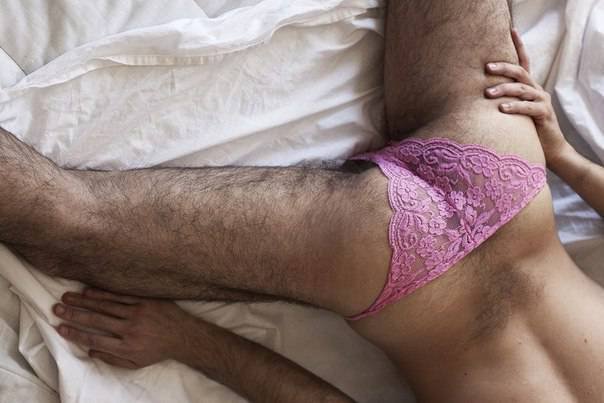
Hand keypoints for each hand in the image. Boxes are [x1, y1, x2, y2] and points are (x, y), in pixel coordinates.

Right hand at [54, 289, 194, 368]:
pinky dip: (103, 293)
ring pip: (106, 305)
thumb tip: (90, 351)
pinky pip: (121, 295)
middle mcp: (130, 329)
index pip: (94, 339)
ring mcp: (138, 312)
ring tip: (67, 297)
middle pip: (96, 320)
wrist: (184, 336)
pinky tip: (88, 290)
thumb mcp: (135, 363)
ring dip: (84, 301)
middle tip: (56, 309)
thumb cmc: (157, 351)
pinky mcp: (145, 300)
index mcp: (126, 346)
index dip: (75, 333)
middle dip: (74, 314)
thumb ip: (112, 359)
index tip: (60, 328)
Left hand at [484, 29, 568, 164]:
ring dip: (504, 89)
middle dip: (503, 67)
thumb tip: (476, 94)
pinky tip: (502, 109)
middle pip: (520, 72)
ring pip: (522, 89)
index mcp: (528, 86)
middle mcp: (536, 90)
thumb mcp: (512, 110)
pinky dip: (514, 107)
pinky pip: (528, 107)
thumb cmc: (525, 129)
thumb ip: (500, 100)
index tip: (511, 30)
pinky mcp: (543, 114)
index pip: (524, 62)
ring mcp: (541, 100)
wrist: (549, 148)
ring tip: (488, 93)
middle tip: (486, 67)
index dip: (519, 45)